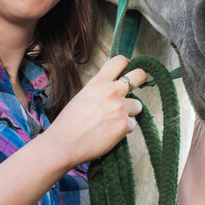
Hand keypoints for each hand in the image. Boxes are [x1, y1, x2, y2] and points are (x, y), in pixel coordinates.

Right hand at [44, 55, 148, 169]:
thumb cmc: (68, 123)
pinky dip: (124, 130)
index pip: (119, 61)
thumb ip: (99, 91)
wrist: (64, 144)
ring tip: (114, 120)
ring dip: (130, 112)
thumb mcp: (82, 97)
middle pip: (139, 75)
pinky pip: (132, 124)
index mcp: (98, 83)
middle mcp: (111, 92)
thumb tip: (113, 90)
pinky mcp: (124, 125)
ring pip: (138, 105)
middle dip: (140, 79)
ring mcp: (119, 108)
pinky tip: (110, 133)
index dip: (126, 65)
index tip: (126, 71)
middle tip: (138, 85)